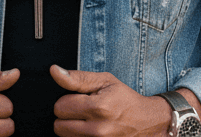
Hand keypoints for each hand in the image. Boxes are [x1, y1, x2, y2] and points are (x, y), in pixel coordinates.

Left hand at [51, 66, 172, 136]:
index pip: (60, 106)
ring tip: (88, 120)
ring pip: (65, 136)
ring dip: (72, 128)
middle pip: (58, 126)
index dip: (68, 100)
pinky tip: (90, 130)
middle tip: (83, 111)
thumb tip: (54, 71)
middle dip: (67, 116)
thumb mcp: (104, 81)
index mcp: (98, 108)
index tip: (80, 99)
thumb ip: (77, 78)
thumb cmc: (124, 99)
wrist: (146, 121)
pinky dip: (79, 136)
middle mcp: (97, 129)